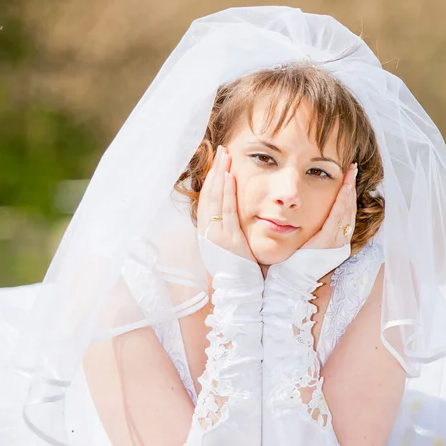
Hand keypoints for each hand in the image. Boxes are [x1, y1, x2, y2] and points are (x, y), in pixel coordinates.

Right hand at [197, 145, 255, 262]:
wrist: (239, 294)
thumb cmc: (240, 273)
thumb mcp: (231, 248)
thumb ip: (229, 231)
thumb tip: (233, 216)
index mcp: (206, 234)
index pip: (207, 201)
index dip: (211, 181)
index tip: (218, 164)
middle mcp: (206, 233)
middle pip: (208, 195)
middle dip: (214, 171)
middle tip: (221, 151)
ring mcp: (214, 236)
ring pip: (215, 199)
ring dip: (220, 175)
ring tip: (225, 156)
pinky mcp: (225, 240)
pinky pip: (226, 211)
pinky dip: (227, 192)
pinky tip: (230, 177)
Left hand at [266, 163, 357, 282]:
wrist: (288, 283)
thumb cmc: (292, 264)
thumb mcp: (305, 242)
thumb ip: (311, 229)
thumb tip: (304, 212)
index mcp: (336, 243)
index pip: (346, 212)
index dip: (348, 193)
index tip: (349, 175)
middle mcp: (340, 243)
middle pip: (350, 209)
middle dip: (351, 187)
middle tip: (352, 168)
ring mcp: (336, 244)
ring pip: (346, 210)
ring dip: (349, 189)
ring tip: (350, 172)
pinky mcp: (327, 244)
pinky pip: (337, 218)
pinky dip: (341, 201)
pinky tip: (343, 187)